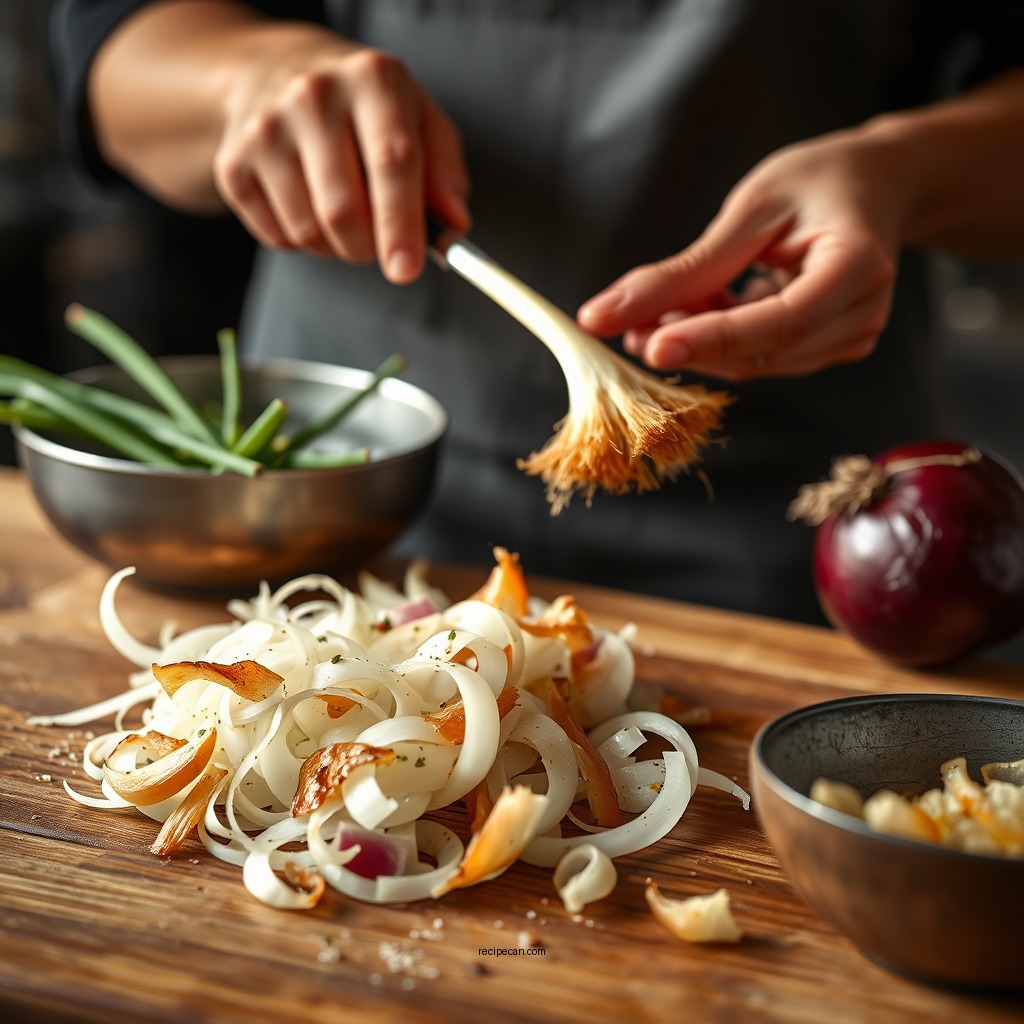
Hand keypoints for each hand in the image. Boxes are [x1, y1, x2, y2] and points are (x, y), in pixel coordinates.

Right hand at [214, 26, 470, 281]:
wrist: (276, 73)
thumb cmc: (364, 107)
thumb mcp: (420, 119)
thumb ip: (445, 172)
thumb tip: (453, 224)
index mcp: (372, 79)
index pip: (391, 161)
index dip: (401, 223)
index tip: (406, 269)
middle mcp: (314, 96)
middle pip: (343, 210)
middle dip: (368, 247)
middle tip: (380, 245)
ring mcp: (265, 129)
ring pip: (308, 231)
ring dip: (336, 248)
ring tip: (343, 215)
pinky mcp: (233, 163)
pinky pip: (278, 238)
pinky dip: (302, 242)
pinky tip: (307, 205)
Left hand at [577, 128, 904, 379]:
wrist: (876, 186)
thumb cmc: (819, 182)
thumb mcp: (751, 208)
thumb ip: (685, 269)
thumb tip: (606, 315)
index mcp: (859, 264)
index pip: (780, 322)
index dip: (713, 338)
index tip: (652, 346)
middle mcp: (863, 314)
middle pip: (762, 352)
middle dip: (689, 342)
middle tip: (624, 325)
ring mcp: (848, 339)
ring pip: (754, 363)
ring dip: (696, 343)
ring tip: (649, 314)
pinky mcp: (826, 349)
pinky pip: (758, 357)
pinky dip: (715, 340)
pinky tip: (688, 312)